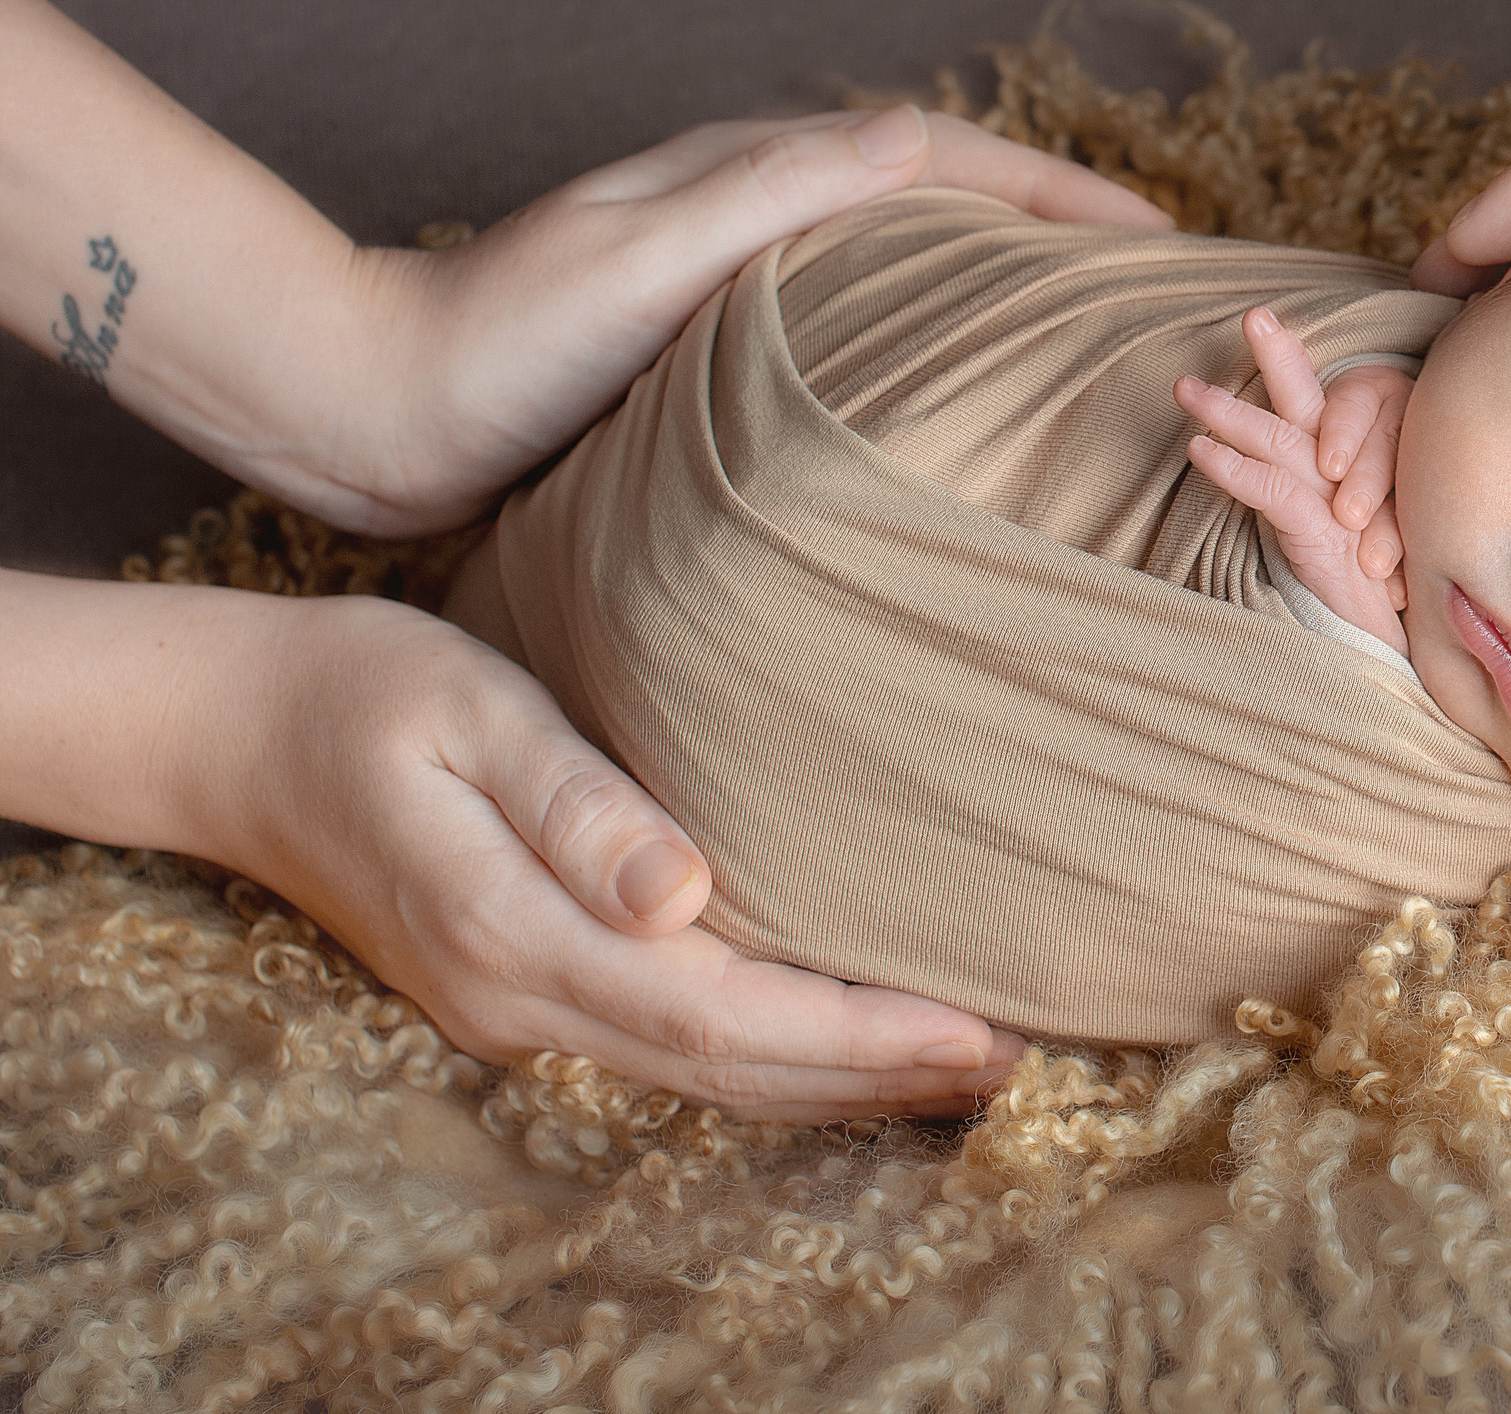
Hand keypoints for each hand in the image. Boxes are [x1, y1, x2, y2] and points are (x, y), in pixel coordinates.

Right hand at [205, 590, 1026, 1119]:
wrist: (231, 730)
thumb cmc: (363, 691)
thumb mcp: (470, 713)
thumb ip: (577, 807)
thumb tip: (683, 897)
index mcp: (513, 931)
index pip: (724, 1013)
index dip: (860, 1034)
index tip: (976, 1032)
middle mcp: (518, 998)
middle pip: (730, 1070)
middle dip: (877, 1075)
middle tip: (1017, 1057)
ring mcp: (512, 1009)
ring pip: (704, 1076)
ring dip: (835, 1080)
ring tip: (961, 1065)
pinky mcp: (516, 989)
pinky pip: (671, 1048)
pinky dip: (770, 1057)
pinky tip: (837, 1040)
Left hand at [329, 107, 1169, 535]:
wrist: (378, 411)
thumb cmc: (499, 340)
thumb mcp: (642, 255)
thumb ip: (773, 194)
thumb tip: (915, 139)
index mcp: (750, 175)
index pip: (939, 159)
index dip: (1054, 192)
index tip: (1151, 237)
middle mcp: (753, 217)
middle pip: (936, 202)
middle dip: (1049, 229)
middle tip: (1147, 284)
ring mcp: (735, 283)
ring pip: (900, 268)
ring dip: (997, 288)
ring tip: (1085, 337)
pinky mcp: (711, 353)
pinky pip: (855, 333)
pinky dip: (929, 346)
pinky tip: (954, 403)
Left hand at [1175, 309, 1411, 649]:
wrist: (1391, 653)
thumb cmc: (1363, 601)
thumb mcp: (1331, 543)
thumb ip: (1303, 503)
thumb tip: (1264, 473)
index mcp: (1355, 472)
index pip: (1327, 408)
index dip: (1293, 368)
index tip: (1265, 326)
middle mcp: (1351, 479)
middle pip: (1315, 405)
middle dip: (1281, 357)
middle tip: (1254, 315)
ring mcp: (1339, 504)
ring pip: (1284, 438)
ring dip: (1228, 411)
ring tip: (1185, 387)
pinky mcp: (1324, 536)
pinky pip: (1273, 490)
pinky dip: (1232, 467)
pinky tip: (1197, 449)